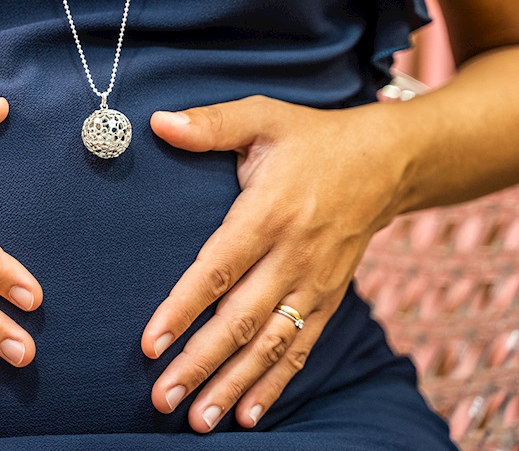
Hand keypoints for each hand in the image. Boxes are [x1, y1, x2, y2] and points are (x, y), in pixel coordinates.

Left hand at [141, 95, 406, 431]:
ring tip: (199, 419)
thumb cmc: (312, 139)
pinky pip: (301, 348)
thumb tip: (157, 122)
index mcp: (269, 213)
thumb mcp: (262, 117)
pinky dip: (276, 384)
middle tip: (163, 399)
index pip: (218, 269)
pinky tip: (248, 415)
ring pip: (271, 345)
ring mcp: (315, 283)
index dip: (183, 309)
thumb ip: (210, 124)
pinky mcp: (329, 298)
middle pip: (242, 320)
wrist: (386, 162)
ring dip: (233, 384)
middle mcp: (293, 256)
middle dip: (201, 363)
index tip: (151, 343)